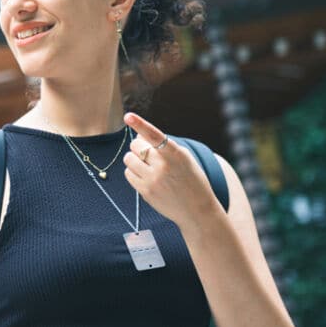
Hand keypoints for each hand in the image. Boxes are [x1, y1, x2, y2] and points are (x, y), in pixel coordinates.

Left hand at [121, 112, 220, 229]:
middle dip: (139, 146)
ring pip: (128, 159)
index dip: (140, 124)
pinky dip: (133, 172)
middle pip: (135, 145)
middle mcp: (163, 166)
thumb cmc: (191, 180)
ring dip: (134, 159)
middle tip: (149, 154)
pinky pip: (128, 174)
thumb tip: (138, 137)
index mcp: (176, 154)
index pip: (155, 135)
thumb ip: (164, 146)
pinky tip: (146, 176)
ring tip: (147, 165)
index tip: (128, 116)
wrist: (197, 210)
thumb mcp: (184, 158)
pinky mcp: (145, 192)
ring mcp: (153, 180)